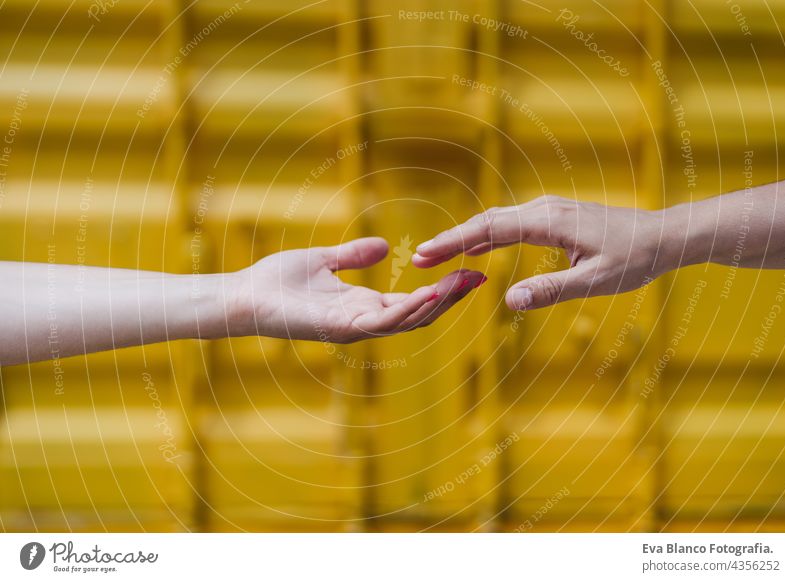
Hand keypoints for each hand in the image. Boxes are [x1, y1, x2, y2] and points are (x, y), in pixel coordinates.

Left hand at [230, 237, 486, 342]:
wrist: (243, 295)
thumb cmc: (277, 281)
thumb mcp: (324, 261)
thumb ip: (353, 256)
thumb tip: (382, 245)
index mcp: (363, 305)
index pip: (412, 301)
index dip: (442, 288)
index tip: (468, 269)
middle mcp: (364, 320)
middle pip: (419, 314)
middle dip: (450, 297)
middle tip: (479, 278)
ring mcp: (354, 328)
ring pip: (407, 321)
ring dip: (437, 304)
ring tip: (463, 283)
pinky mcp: (339, 329)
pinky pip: (381, 322)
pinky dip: (407, 310)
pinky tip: (427, 294)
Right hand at [412, 196, 664, 309]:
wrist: (665, 235)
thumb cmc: (635, 259)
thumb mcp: (595, 281)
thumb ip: (551, 290)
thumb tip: (509, 301)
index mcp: (549, 221)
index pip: (490, 229)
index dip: (454, 241)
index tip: (424, 254)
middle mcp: (544, 209)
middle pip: (486, 220)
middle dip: (451, 239)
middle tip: (419, 259)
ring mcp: (549, 211)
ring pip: (497, 220)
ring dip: (466, 237)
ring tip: (437, 255)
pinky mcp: (554, 218)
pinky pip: (512, 224)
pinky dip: (488, 236)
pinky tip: (475, 249)